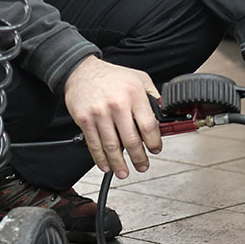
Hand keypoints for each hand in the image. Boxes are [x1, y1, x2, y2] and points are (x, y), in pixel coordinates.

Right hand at [63, 56, 162, 178]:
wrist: (81, 71)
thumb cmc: (112, 77)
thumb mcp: (139, 78)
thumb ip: (153, 96)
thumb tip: (163, 115)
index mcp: (134, 95)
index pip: (148, 126)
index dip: (154, 142)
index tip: (155, 149)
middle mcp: (117, 104)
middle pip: (131, 140)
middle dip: (139, 158)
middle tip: (143, 166)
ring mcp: (100, 113)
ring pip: (112, 146)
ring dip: (119, 164)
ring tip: (124, 172)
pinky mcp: (85, 120)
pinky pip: (94, 144)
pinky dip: (100, 159)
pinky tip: (106, 165)